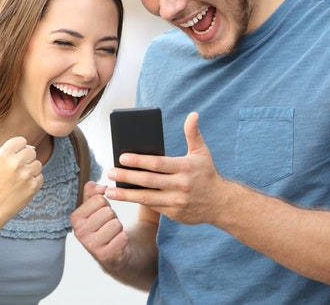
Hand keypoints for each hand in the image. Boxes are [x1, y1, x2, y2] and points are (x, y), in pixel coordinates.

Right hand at [0, 136, 42, 225]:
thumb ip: (12, 150)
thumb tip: (32, 147)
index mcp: (3, 155)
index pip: (21, 141)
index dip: (18, 149)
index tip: (13, 159)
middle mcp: (15, 163)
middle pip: (31, 151)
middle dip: (26, 160)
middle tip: (16, 172)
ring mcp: (25, 175)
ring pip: (38, 164)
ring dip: (31, 171)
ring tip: (19, 180)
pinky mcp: (33, 186)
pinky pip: (40, 176)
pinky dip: (34, 182)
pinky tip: (23, 187)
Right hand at [70, 182, 130, 269]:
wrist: (110, 250)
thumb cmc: (101, 224)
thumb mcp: (93, 205)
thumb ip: (93, 190)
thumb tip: (103, 187)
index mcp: (75, 218)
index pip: (99, 199)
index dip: (105, 205)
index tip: (100, 214)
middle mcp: (80, 233)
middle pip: (108, 212)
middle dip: (112, 217)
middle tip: (106, 225)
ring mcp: (91, 246)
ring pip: (116, 224)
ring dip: (118, 228)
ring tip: (111, 234)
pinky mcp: (105, 255)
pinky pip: (123, 237)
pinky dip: (123, 239)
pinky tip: (115, 243)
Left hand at [106, 112, 227, 224]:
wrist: (221, 203)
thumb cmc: (207, 174)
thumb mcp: (202, 152)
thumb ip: (193, 133)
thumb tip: (193, 114)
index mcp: (185, 168)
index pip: (157, 163)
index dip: (138, 161)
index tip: (121, 157)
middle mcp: (180, 185)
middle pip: (148, 181)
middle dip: (126, 177)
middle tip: (110, 172)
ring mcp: (176, 202)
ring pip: (147, 198)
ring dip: (126, 195)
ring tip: (109, 190)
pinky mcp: (174, 214)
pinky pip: (152, 207)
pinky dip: (137, 202)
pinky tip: (124, 197)